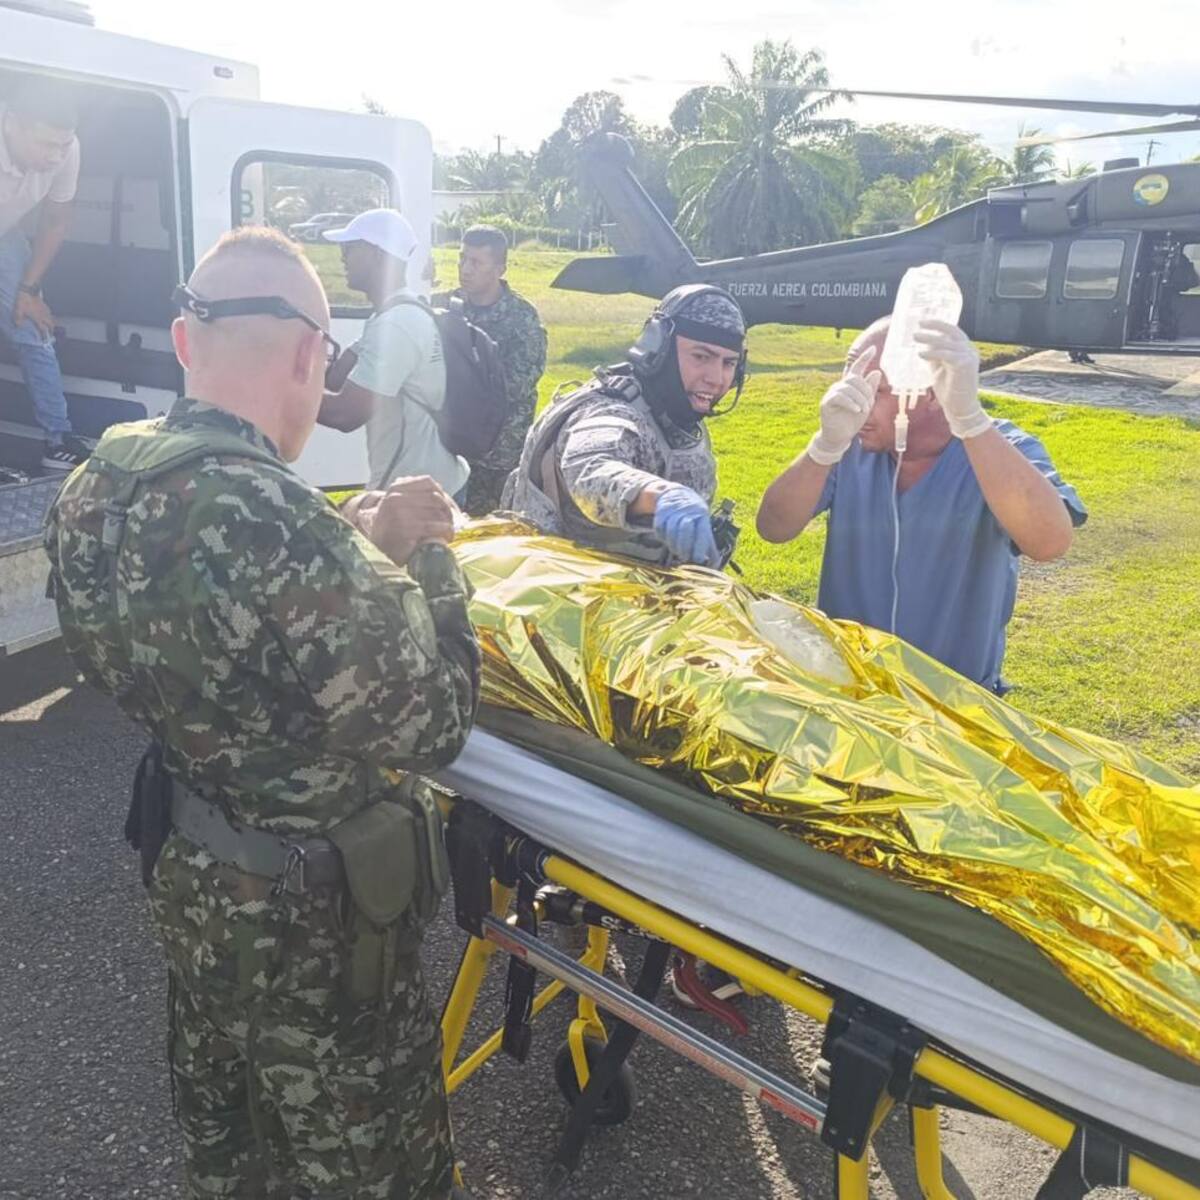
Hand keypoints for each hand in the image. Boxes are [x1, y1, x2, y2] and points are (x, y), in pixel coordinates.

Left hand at [14, 290, 54, 338]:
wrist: (29, 290)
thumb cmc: (24, 301)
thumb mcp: (18, 311)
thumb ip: (18, 320)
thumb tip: (18, 326)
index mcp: (38, 319)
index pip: (44, 330)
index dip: (45, 336)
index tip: (45, 341)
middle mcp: (44, 317)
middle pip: (51, 326)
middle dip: (51, 331)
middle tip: (49, 334)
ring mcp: (46, 311)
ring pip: (52, 320)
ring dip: (51, 325)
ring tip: (50, 327)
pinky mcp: (46, 306)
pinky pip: (50, 314)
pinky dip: (50, 318)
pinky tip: (47, 317)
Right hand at [357, 476, 456, 564]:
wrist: (375, 549)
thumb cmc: (391, 527)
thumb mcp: (396, 505)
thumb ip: (413, 494)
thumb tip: (440, 489)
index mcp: (395, 489)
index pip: (427, 482)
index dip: (442, 493)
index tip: (448, 506)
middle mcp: (396, 499)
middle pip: (435, 498)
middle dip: (448, 510)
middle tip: (451, 522)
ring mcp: (400, 515)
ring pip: (437, 512)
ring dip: (449, 523)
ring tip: (449, 532)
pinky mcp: (406, 531)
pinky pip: (434, 527)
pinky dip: (445, 531)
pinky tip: (446, 537)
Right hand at [652, 484, 721, 567]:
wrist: (677, 495)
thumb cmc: (694, 519)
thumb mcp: (704, 529)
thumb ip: (709, 547)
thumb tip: (715, 566)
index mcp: (702, 517)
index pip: (701, 533)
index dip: (699, 548)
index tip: (698, 560)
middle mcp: (688, 512)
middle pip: (685, 529)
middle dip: (684, 547)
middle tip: (684, 557)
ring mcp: (673, 511)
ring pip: (671, 530)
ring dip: (673, 545)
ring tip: (676, 551)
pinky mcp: (661, 512)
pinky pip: (660, 529)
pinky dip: (663, 538)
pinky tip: (668, 540)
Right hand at [806, 345, 880, 465]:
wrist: (840, 437)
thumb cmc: (852, 421)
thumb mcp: (866, 405)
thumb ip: (870, 389)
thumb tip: (876, 372)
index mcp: (850, 385)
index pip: (857, 367)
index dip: (864, 358)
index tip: (873, 349)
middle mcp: (840, 386)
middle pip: (855, 379)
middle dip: (865, 391)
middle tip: (868, 406)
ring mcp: (832, 393)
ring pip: (849, 388)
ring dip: (860, 399)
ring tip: (862, 411)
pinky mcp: (827, 402)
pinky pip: (840, 397)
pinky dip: (850, 403)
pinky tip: (856, 410)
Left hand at [913, 319, 989, 439]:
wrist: (959, 407)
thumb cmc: (949, 389)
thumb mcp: (939, 368)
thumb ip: (934, 356)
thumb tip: (922, 344)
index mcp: (965, 349)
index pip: (953, 331)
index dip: (939, 325)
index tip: (923, 321)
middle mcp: (970, 350)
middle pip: (952, 332)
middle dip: (935, 326)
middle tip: (919, 323)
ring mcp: (969, 357)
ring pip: (948, 343)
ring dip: (930, 338)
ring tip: (915, 337)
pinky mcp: (965, 366)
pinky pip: (947, 355)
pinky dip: (933, 353)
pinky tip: (921, 353)